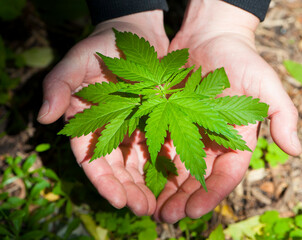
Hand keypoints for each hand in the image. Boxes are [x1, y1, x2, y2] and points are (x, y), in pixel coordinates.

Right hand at [37, 11, 168, 215]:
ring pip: (138, 164)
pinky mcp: (156, 121)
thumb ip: (59, 83)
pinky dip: (165, 165)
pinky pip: (160, 146)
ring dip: (147, 185)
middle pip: (117, 168)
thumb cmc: (102, 44)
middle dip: (128, 190)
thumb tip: (44, 116)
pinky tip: (176, 181)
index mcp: (88, 121)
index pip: (90, 158)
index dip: (103, 180)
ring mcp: (134, 127)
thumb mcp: (78, 59)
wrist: (136, 34)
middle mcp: (110, 130)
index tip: (117, 200)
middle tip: (143, 210)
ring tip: (159, 205)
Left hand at [154, 0, 301, 222]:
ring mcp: (188, 130)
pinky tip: (139, 179)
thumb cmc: (240, 58)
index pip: (226, 173)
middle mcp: (211, 140)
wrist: (210, 36)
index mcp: (235, 138)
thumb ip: (281, 114)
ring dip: (165, 189)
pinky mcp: (168, 119)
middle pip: (198, 177)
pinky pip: (159, 146)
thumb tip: (296, 151)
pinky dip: (151, 164)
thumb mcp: (265, 83)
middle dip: (183, 198)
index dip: (212, 194)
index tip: (194, 212)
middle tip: (166, 218)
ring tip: (151, 209)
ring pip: (177, 167)